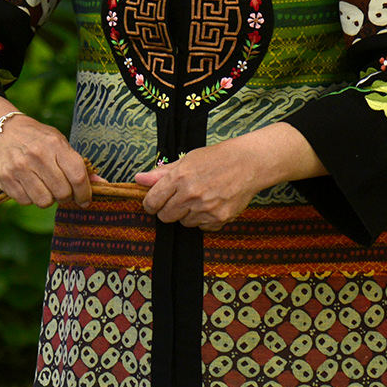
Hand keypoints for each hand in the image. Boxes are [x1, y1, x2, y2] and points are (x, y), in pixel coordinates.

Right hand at [0, 114, 92, 206]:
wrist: (2, 130)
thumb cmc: (37, 138)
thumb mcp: (60, 143)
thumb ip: (79, 165)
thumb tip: (102, 183)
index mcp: (55, 144)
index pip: (78, 177)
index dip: (85, 193)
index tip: (85, 199)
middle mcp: (37, 155)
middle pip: (63, 193)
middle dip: (66, 197)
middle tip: (62, 191)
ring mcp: (19, 168)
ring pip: (44, 201)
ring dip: (48, 199)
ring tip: (44, 187)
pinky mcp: (5, 179)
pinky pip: (26, 201)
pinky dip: (30, 198)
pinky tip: (29, 185)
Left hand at [137, 138, 268, 230]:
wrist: (248, 164)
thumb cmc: (216, 159)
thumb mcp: (187, 160)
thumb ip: (161, 173)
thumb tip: (139, 179)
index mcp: (180, 178)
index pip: (153, 202)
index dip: (151, 204)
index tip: (155, 203)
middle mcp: (191, 195)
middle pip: (165, 217)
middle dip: (168, 210)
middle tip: (180, 199)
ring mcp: (206, 209)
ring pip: (184, 223)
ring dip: (188, 215)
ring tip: (201, 198)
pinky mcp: (219, 219)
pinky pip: (202, 228)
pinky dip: (204, 220)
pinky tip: (212, 205)